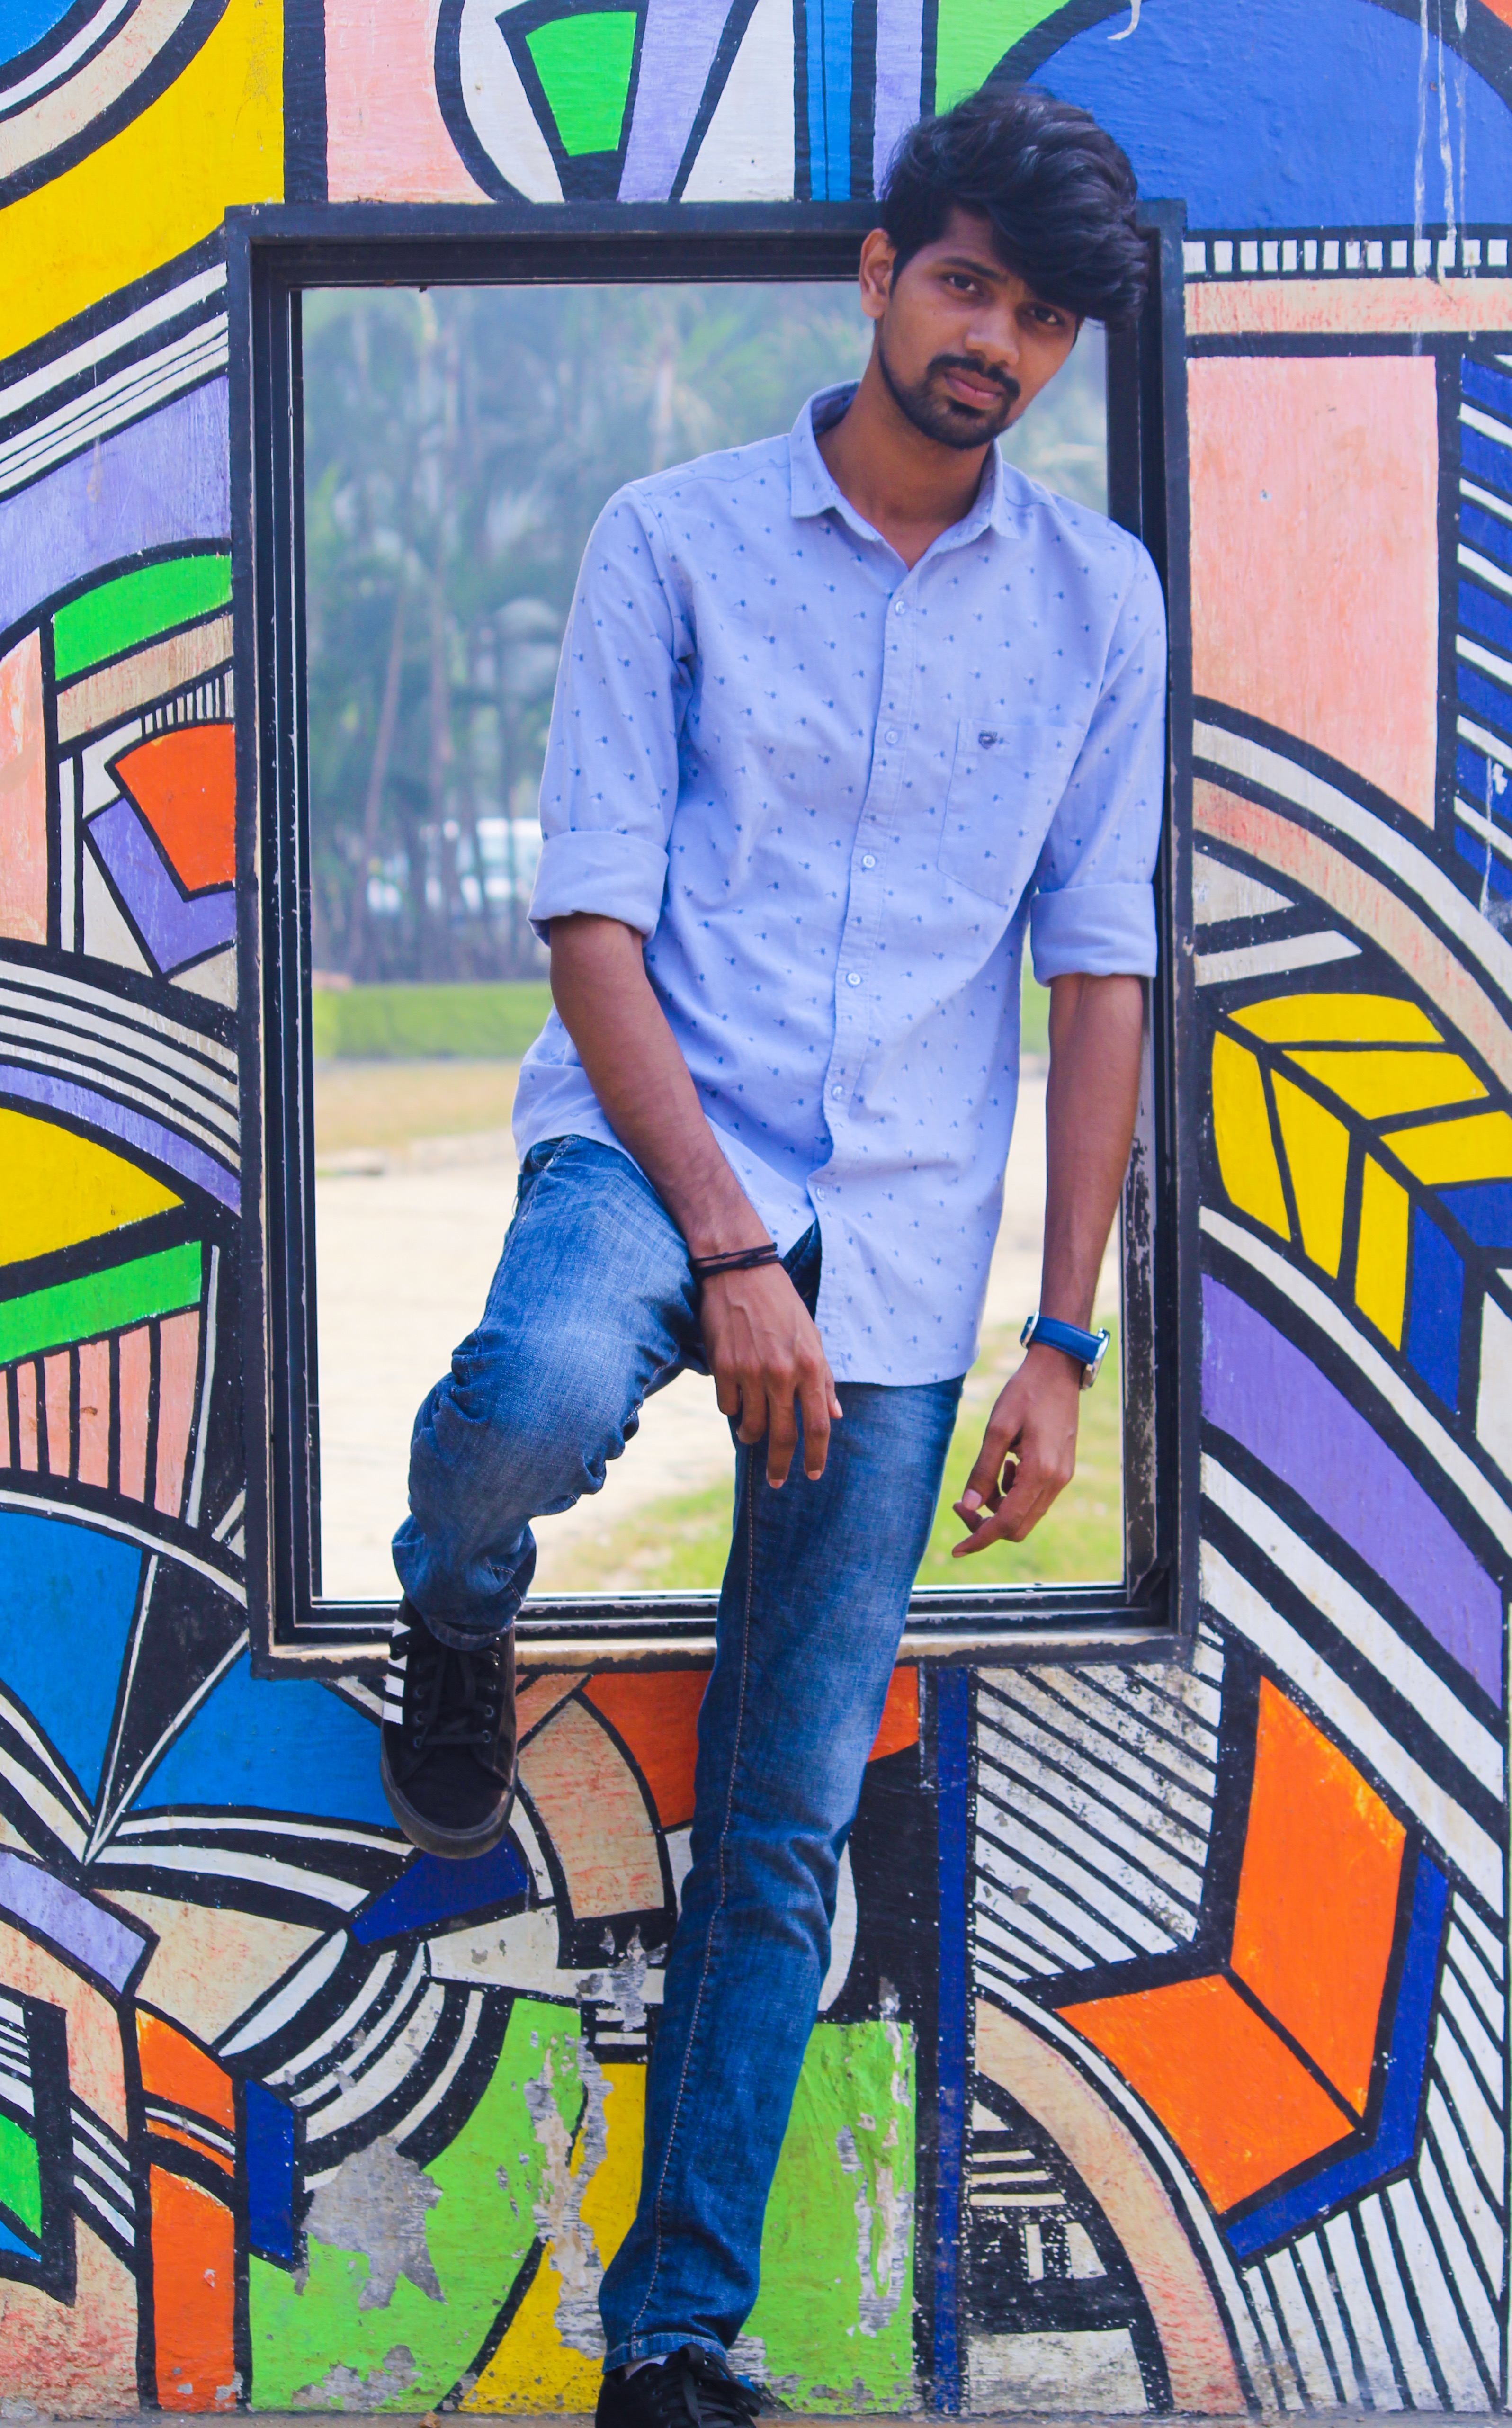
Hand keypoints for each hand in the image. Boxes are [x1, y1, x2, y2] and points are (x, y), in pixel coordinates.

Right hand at [699, 1263, 842, 1486]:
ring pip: (751, 1426)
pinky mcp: (723, 1368)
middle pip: (783, 1436)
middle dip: (780, 1465)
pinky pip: (727, 1407)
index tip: (812, 1475)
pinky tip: (736, 1399)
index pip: (817, 1425)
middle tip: (777, 1481)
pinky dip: (733, 1409)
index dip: (816, 1456)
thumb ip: (824, 1378)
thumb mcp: (812, 1337)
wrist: (740, 1272)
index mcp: (810, 1366)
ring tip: (752, 1437)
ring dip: (752, 1438)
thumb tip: (836, 1414)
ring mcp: (751, 1372)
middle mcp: (782, 1373)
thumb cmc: (781, 1304)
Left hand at [951, 1344, 1081, 1554]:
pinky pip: (1034, 1498)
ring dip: (1000, 1507)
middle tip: (961, 1502)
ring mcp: (1062, 1478)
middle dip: (986, 1523)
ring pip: (1026, 1515)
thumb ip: (984, 1470)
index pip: (1006, 1522)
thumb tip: (968, 1506)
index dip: (979, 1538)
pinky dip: (1014, 1494)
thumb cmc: (1025, 1393)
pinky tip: (1008, 1466)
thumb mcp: (997, 1429)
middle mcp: (1056, 1482)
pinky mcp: (1062, 1471)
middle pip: (1018, 1527)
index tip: (956, 1550)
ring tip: (990, 1474)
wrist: (1058, 1370)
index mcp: (1041, 1473)